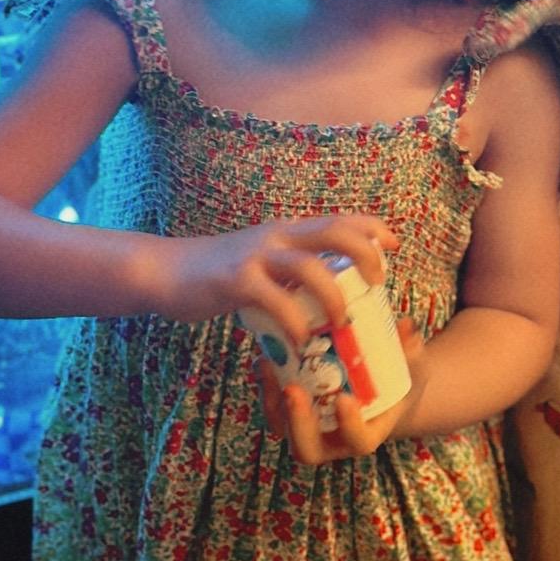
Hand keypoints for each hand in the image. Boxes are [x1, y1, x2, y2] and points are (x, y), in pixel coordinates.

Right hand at [157, 215, 397, 359]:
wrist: (164, 271)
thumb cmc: (216, 272)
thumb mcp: (260, 261)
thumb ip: (289, 271)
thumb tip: (323, 292)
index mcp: (286, 232)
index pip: (339, 218)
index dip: (372, 227)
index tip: (395, 244)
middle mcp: (277, 238)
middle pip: (335, 233)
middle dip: (367, 255)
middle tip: (380, 283)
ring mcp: (257, 258)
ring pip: (311, 268)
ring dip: (335, 297)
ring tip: (344, 322)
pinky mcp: (237, 282)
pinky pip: (277, 302)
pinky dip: (296, 324)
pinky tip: (302, 342)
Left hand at [257, 318, 426, 463]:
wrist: (376, 386)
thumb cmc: (396, 381)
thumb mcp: (411, 366)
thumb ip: (410, 349)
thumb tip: (405, 326)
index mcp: (366, 434)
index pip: (358, 441)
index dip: (350, 426)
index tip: (345, 399)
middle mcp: (333, 440)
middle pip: (307, 449)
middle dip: (298, 422)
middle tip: (294, 390)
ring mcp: (309, 429)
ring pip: (282, 428)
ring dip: (273, 403)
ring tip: (270, 367)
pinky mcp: (290, 412)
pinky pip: (272, 407)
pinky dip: (266, 386)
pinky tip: (265, 358)